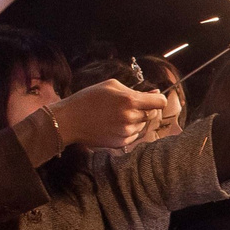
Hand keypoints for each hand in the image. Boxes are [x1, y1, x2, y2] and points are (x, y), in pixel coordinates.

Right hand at [48, 78, 168, 148]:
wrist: (69, 120)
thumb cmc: (89, 98)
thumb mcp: (111, 86)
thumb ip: (136, 90)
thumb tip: (155, 92)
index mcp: (129, 100)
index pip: (160, 102)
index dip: (157, 100)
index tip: (152, 99)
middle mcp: (130, 117)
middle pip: (152, 114)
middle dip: (144, 109)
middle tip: (128, 106)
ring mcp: (126, 132)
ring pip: (143, 125)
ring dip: (136, 120)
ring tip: (117, 115)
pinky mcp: (121, 143)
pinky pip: (134, 135)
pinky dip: (129, 130)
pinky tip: (114, 124)